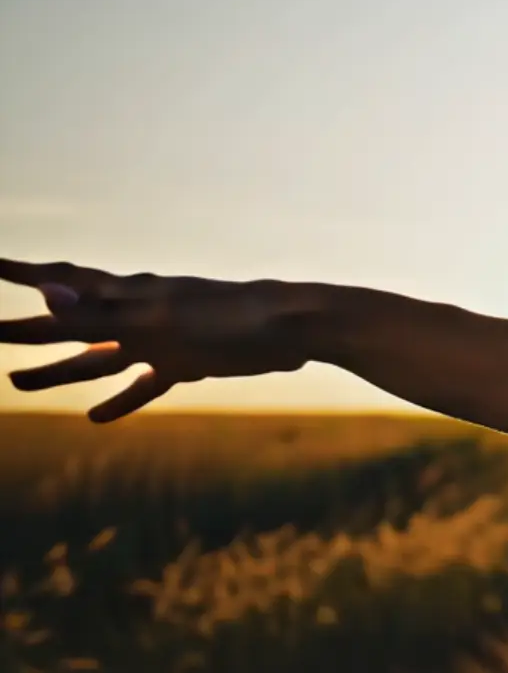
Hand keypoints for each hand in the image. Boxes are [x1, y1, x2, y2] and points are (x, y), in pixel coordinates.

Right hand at [0, 260, 318, 421]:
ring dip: (59, 370)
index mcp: (129, 295)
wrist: (296, 328)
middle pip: (72, 323)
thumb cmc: (230, 319)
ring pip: (98, 357)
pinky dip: (120, 399)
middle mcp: (140, 312)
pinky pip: (144, 384)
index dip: (21, 273)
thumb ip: (101, 312)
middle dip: (27, 330)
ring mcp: (163, 338)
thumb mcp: (159, 319)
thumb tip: (45, 290)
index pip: (63, 282)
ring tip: (17, 383)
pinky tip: (97, 418)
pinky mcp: (189, 362)